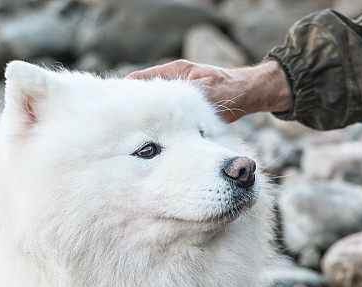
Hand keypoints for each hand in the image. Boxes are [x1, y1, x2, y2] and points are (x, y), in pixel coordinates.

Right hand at [128, 60, 290, 121]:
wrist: (247, 94)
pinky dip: (156, 125)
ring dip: (143, 119)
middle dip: (130, 108)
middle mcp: (171, 81)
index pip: (139, 79)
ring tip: (130, 135)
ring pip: (152, 107)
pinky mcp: (182, 108)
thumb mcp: (206, 91)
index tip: (114, 107)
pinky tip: (151, 139)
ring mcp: (175, 95)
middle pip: (141, 93)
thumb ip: (186, 96)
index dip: (124, 92)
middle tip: (118, 126)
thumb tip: (164, 102)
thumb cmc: (229, 89)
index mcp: (173, 71)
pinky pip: (163, 116)